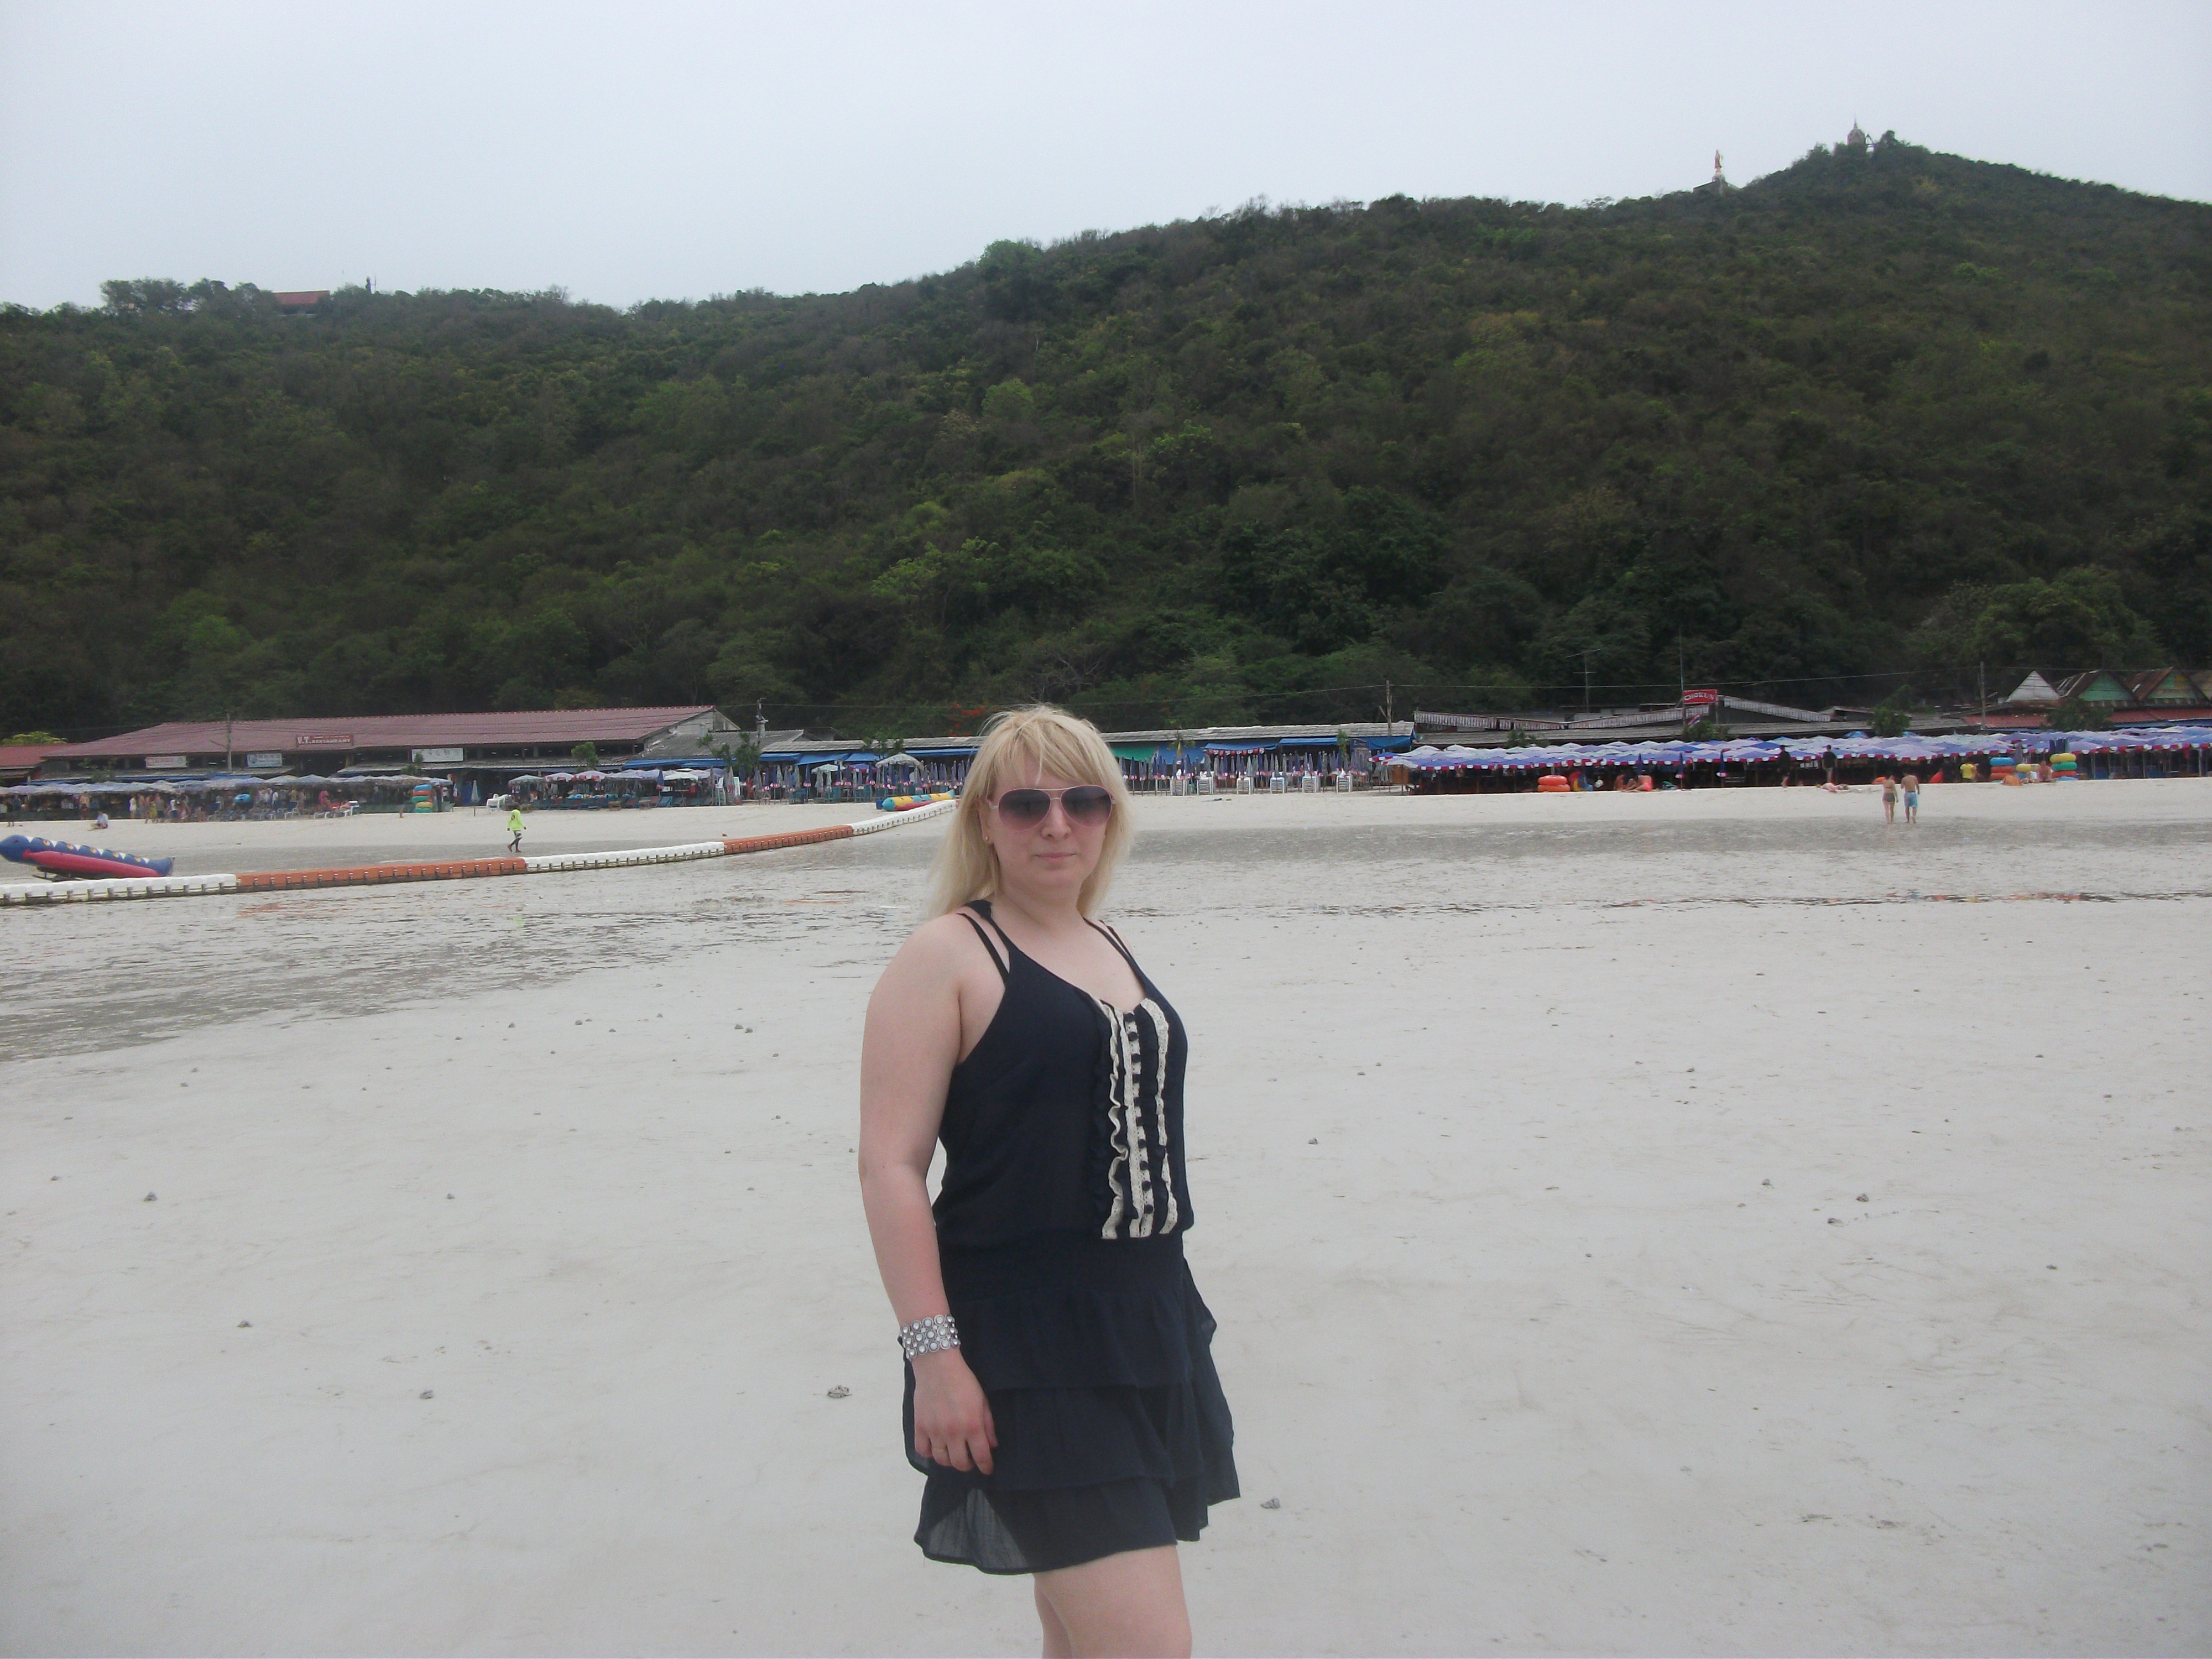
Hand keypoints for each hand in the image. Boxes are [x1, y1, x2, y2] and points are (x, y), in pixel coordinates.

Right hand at [911, 1347, 996, 1473]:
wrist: (938, 1366)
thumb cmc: (964, 1381)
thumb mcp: (983, 1401)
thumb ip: (988, 1425)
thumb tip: (992, 1446)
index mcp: (972, 1426)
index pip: (981, 1457)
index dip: (986, 1467)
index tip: (987, 1469)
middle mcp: (953, 1432)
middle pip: (960, 1463)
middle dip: (968, 1465)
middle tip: (970, 1459)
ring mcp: (934, 1431)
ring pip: (942, 1461)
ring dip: (950, 1460)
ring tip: (953, 1453)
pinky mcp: (920, 1427)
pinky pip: (923, 1451)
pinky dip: (930, 1453)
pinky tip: (936, 1446)